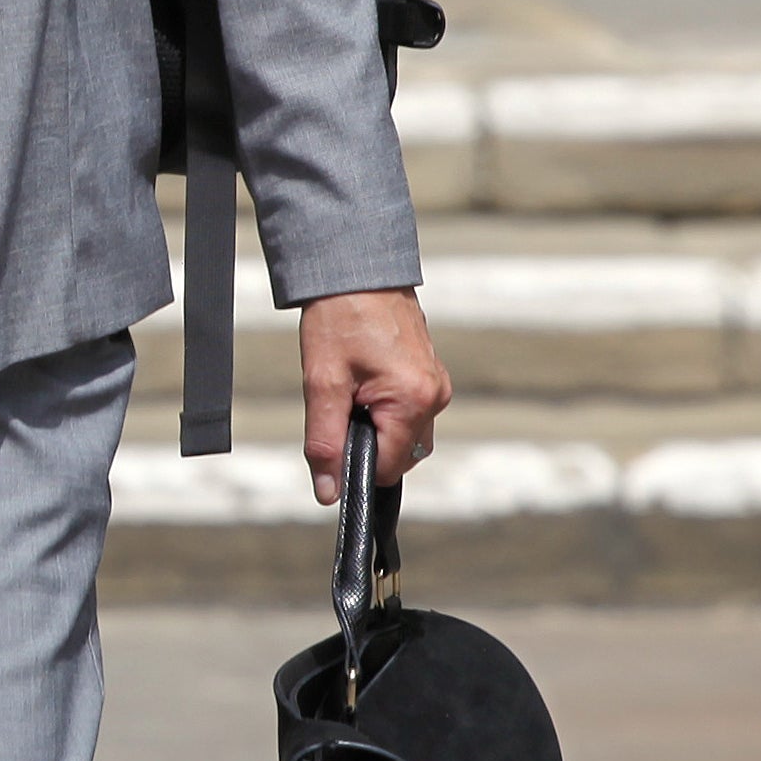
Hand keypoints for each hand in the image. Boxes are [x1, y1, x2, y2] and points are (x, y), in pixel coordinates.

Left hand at [298, 287, 449, 506]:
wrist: (356, 268)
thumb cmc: (340, 317)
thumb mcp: (322, 383)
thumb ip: (324, 442)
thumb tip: (328, 491)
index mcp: (414, 400)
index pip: (386, 469)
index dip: (353, 464)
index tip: (332, 438)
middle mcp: (435, 396)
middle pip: (399, 456)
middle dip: (366, 443)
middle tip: (340, 403)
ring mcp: (437, 385)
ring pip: (404, 436)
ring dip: (375, 427)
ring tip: (351, 388)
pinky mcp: (431, 376)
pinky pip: (410, 412)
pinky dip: (385, 410)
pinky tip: (363, 381)